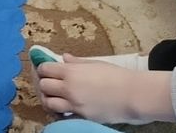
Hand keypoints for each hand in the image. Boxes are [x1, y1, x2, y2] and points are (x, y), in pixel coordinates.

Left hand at [36, 56, 170, 122]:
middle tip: (50, 84)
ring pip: (48, 103)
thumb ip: (76, 62)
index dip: (42, 69)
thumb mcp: (95, 64)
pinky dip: (59, 112)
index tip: (46, 70)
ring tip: (54, 97)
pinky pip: (62, 115)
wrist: (133, 95)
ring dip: (48, 99)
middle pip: (43, 86)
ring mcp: (74, 104)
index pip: (44, 69)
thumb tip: (64, 58)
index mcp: (71, 71)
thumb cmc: (117, 76)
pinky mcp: (81, 117)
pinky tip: (63, 109)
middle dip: (44, 84)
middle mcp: (69, 88)